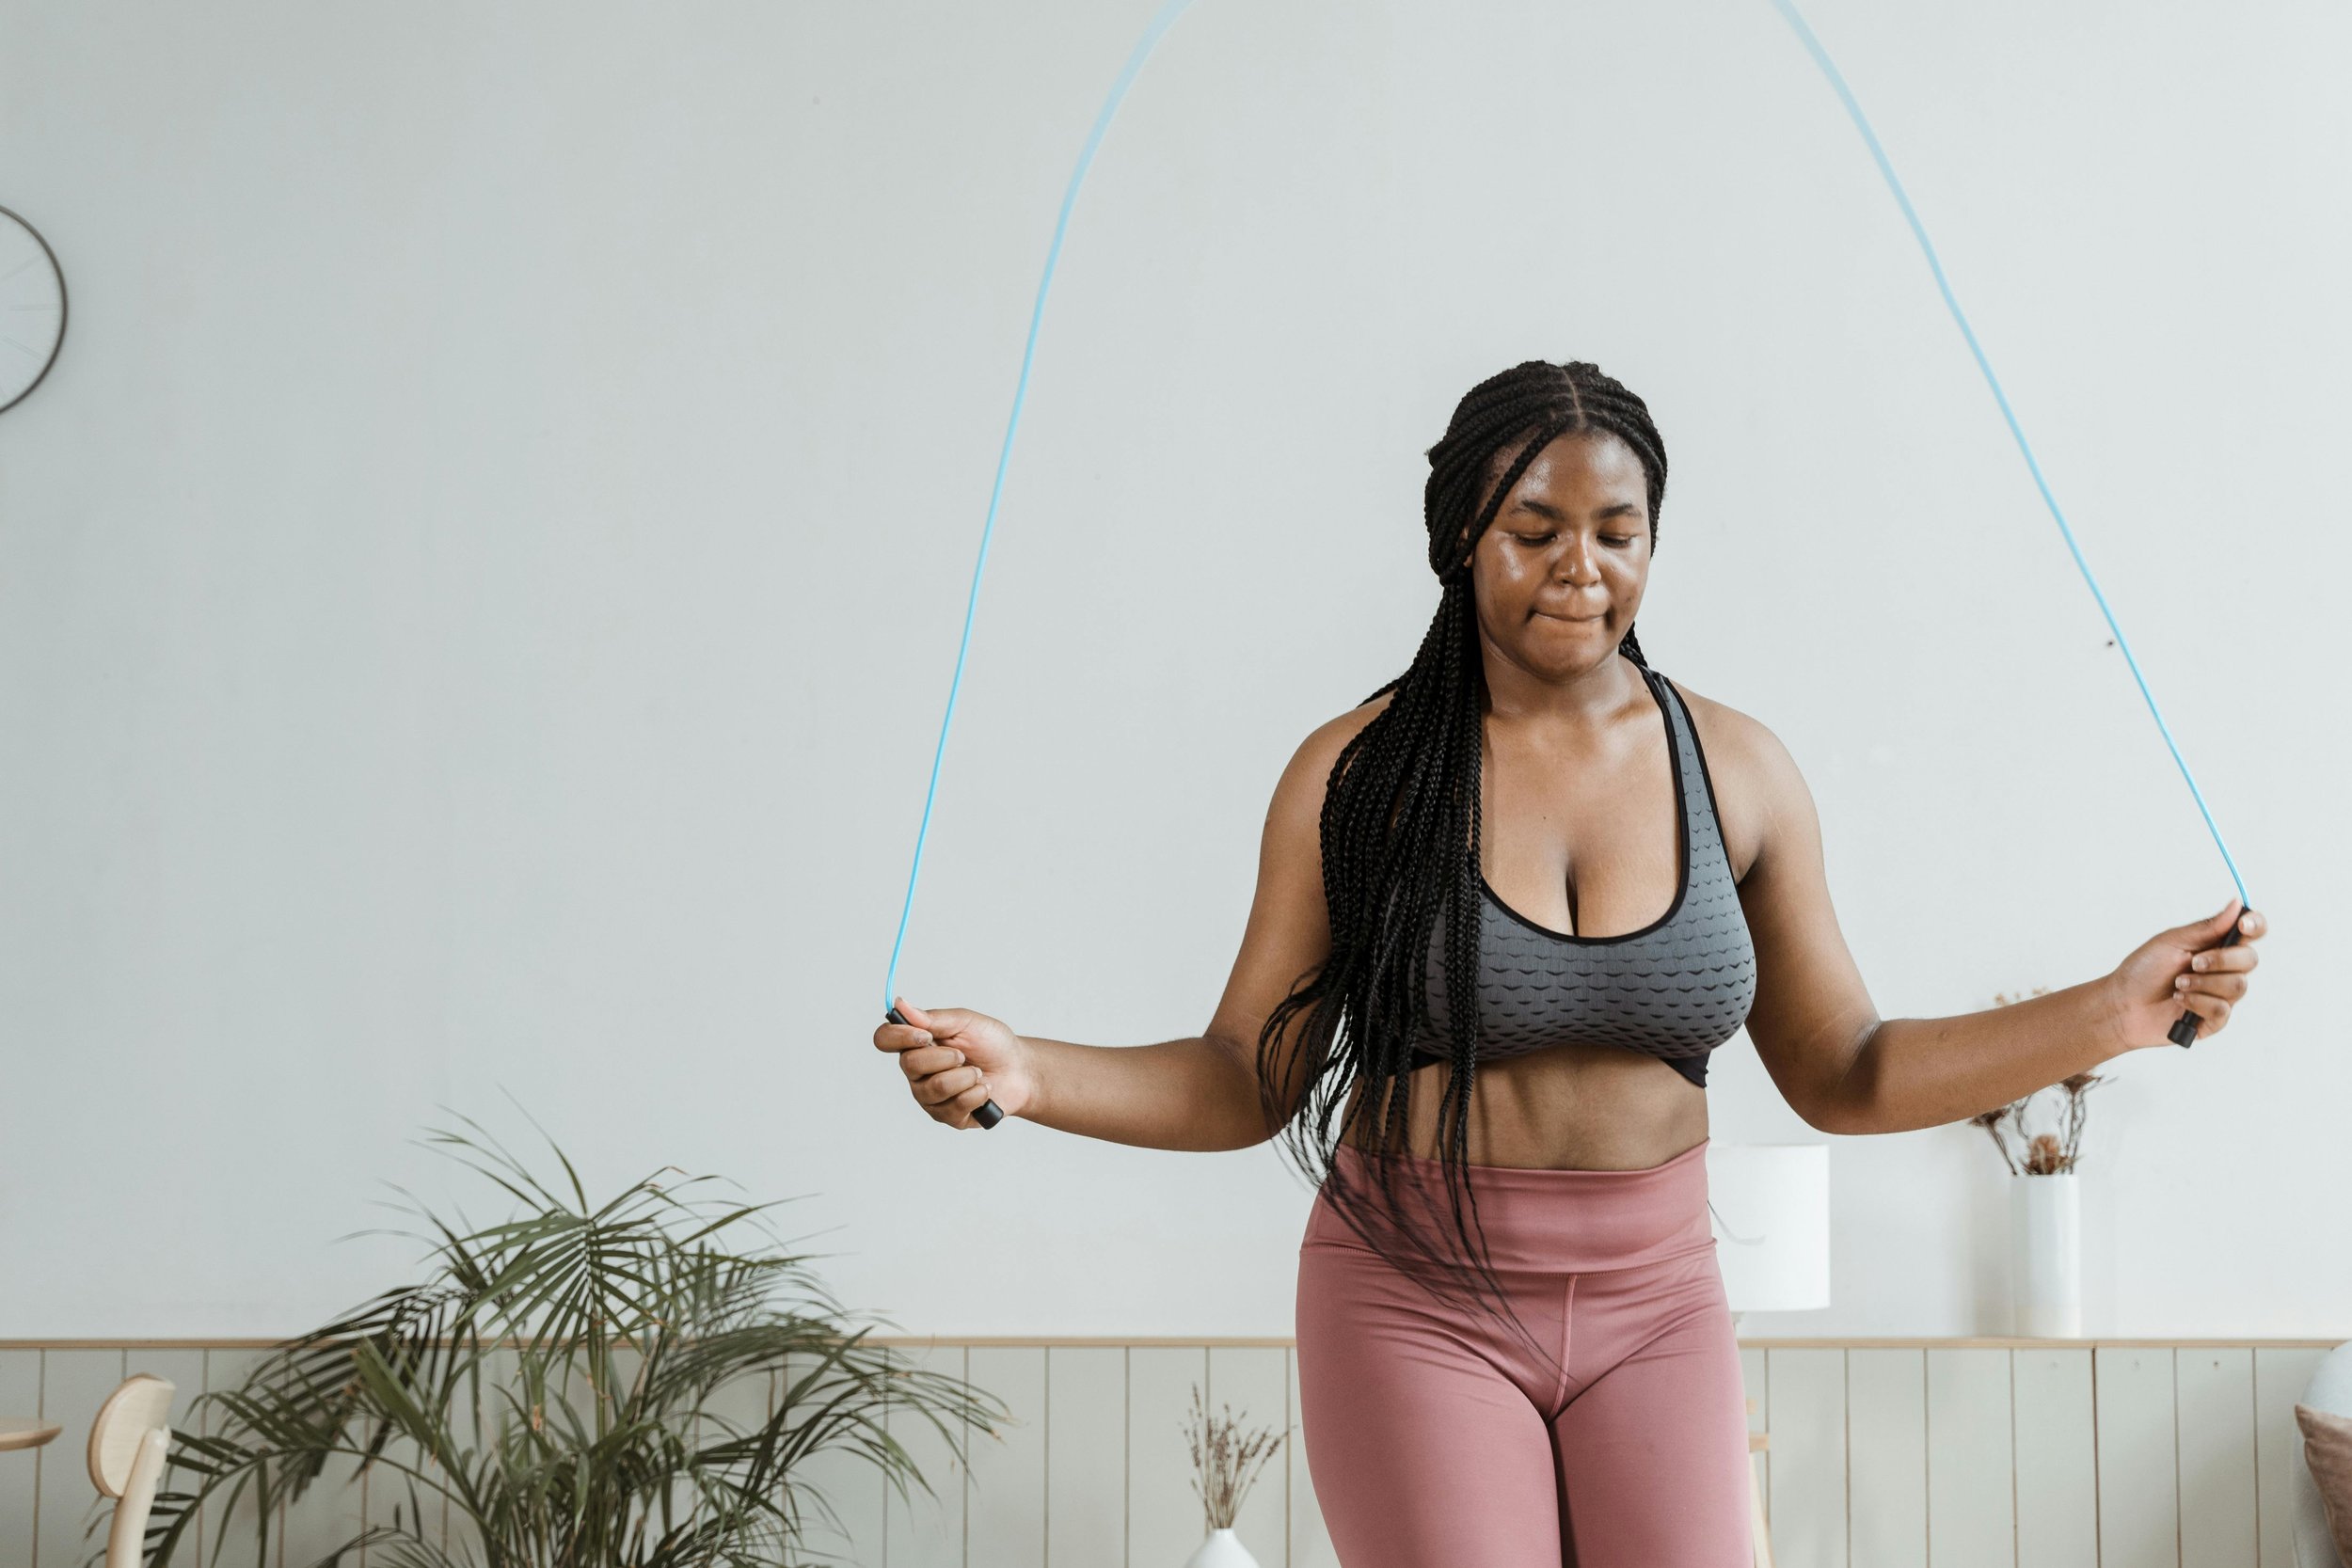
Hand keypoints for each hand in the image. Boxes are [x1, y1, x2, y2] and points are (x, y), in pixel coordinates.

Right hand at [873, 997, 1036, 1127]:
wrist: (1020, 1070)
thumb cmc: (992, 1044)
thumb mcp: (966, 1022)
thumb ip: (933, 1018)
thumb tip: (901, 1005)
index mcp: (916, 1044)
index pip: (885, 1040)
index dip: (899, 1037)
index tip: (926, 1035)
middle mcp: (917, 1072)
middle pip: (909, 1065)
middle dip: (945, 1057)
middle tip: (964, 1054)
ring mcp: (929, 1097)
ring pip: (935, 1088)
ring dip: (966, 1076)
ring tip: (978, 1072)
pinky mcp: (947, 1116)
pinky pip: (955, 1106)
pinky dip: (977, 1093)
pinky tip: (984, 1089)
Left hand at [2103, 899, 2265, 1051]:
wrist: (2122, 1005)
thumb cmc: (2143, 970)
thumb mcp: (2172, 942)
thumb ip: (2206, 927)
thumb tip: (2236, 905)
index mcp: (2215, 945)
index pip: (2251, 932)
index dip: (2255, 925)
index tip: (2242, 925)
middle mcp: (2224, 969)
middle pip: (2249, 959)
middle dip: (2221, 960)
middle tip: (2193, 963)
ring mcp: (2221, 995)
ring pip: (2238, 986)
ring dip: (2203, 983)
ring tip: (2178, 985)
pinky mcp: (2214, 1019)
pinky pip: (2222, 1009)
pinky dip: (2197, 1002)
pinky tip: (2178, 1001)